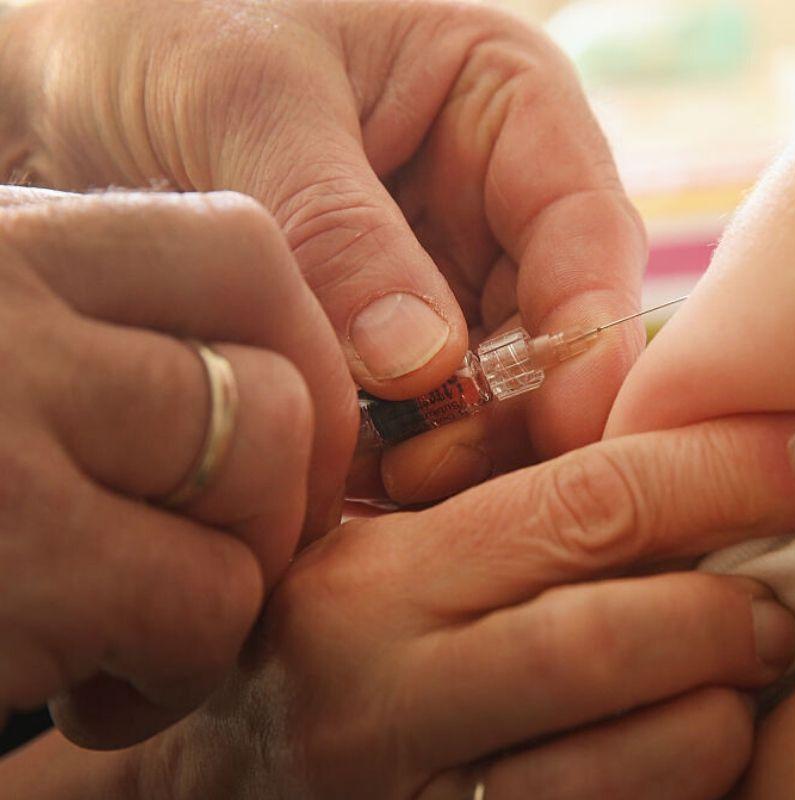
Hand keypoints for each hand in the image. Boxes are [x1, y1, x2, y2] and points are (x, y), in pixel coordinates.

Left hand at [0, 0, 646, 502]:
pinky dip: (395, 462)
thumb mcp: (248, 104)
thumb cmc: (164, 31)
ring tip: (371, 488)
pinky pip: (421, 419)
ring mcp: (446, 278)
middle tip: (429, 477)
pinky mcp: (391, 345)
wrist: (62, 80)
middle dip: (511, 412)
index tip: (572, 426)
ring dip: (451, 451)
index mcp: (507, 104)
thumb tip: (423, 367)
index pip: (586, 226)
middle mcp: (494, 201)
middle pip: (555, 328)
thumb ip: (339, 233)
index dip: (590, 331)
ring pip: (495, 390)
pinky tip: (346, 490)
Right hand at [0, 187, 355, 747]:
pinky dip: (174, 670)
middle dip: (282, 500)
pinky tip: (91, 692)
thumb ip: (85, 341)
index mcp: (1, 244)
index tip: (269, 447)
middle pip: (278, 380)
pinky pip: (197, 605)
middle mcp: (3, 313)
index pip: (246, 254)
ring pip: (258, 483)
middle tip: (212, 565)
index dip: (297, 360)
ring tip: (146, 640)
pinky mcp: (3, 561)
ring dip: (234, 588)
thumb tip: (272, 394)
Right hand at [118, 413, 794, 799]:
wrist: (206, 785)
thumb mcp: (385, 548)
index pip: (584, 502)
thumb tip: (684, 430)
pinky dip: (676, 790)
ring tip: (743, 681)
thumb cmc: (326, 634)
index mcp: (370, 579)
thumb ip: (502, 495)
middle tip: (785, 602)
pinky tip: (694, 749)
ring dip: (719, 719)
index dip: (732, 468)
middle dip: (731, 612)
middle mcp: (380, 694)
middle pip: (610, 638)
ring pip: (621, 768)